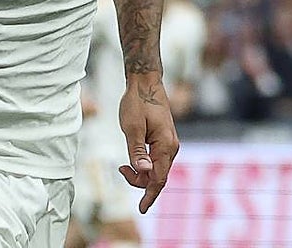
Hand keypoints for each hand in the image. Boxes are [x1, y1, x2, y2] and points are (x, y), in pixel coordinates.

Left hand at [117, 73, 179, 213]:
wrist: (145, 82)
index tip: (142, 210)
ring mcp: (169, 143)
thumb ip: (136, 150)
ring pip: (157, 169)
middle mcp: (171, 146)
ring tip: (123, 166)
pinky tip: (132, 161)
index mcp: (165, 145)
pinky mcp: (164, 139)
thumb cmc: (137, 102)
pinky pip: (156, 160)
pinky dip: (144, 165)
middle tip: (120, 170)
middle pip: (158, 176)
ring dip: (141, 173)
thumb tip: (142, 171)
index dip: (150, 195)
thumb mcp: (131, 127)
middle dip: (140, 181)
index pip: (159, 178)